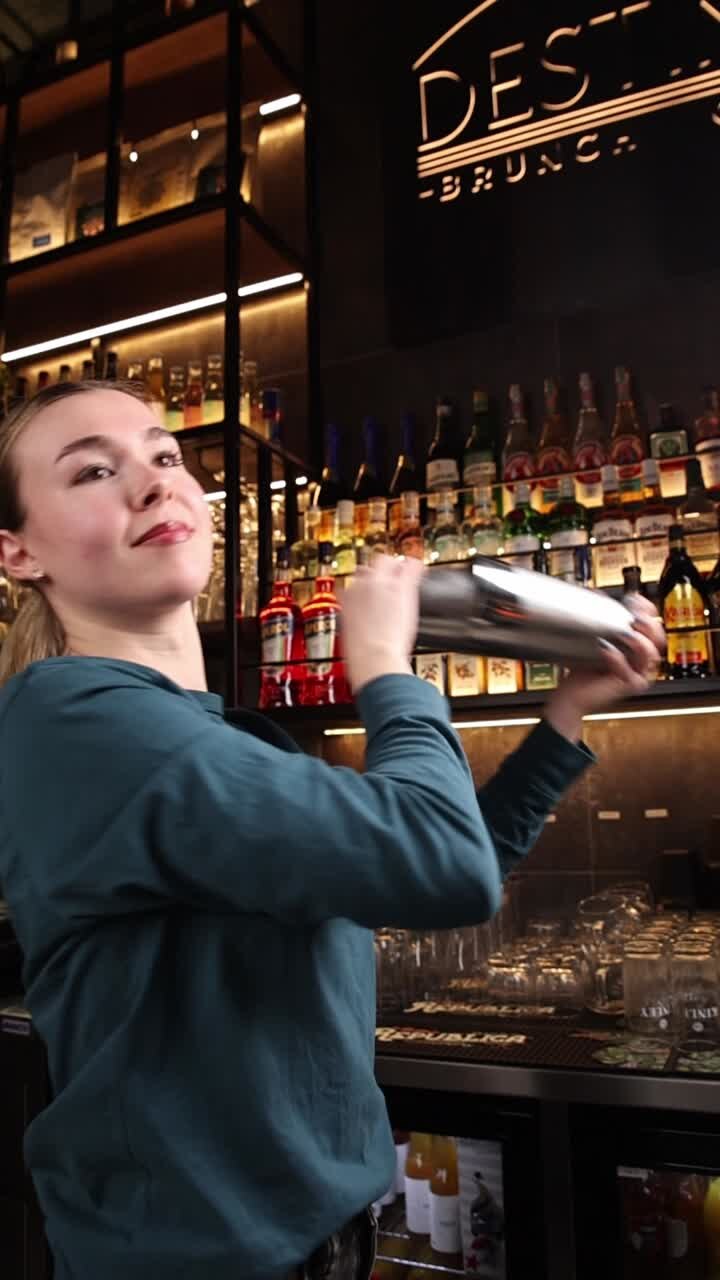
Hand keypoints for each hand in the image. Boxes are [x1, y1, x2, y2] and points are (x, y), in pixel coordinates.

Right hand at [341, 555, 422, 693]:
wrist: (374, 658)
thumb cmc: (362, 655)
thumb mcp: (349, 636)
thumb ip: (354, 622)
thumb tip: (357, 625)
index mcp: (346, 600)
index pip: (351, 584)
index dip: (361, 588)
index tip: (368, 595)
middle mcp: (361, 587)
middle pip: (368, 567)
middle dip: (376, 570)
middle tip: (386, 578)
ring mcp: (382, 585)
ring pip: (387, 561)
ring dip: (395, 566)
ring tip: (403, 571)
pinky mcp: (402, 588)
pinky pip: (410, 567)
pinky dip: (415, 566)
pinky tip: (419, 568)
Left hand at [544, 597, 664, 741]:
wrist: (572, 695)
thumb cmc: (583, 669)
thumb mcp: (595, 639)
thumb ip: (603, 621)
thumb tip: (599, 595)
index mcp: (638, 648)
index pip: (654, 625)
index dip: (648, 610)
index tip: (635, 598)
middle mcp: (643, 662)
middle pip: (659, 638)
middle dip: (648, 624)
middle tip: (634, 617)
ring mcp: (639, 675)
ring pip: (650, 654)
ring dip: (637, 640)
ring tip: (622, 633)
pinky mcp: (631, 686)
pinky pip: (630, 671)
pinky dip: (617, 659)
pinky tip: (604, 649)